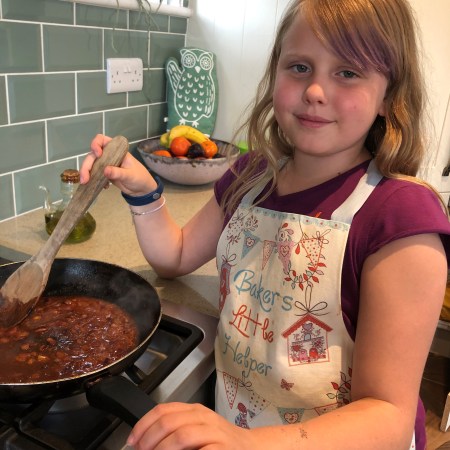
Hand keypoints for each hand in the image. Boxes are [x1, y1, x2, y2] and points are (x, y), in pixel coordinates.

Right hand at [80, 134, 157, 194]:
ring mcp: (105, 164)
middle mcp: (109, 155)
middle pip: (92, 155)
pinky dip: (93, 180)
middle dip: (86, 165)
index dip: (96, 144)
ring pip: (91, 164)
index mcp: (117, 150)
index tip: (98, 154)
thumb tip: (105, 171)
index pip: (102, 140)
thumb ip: (118, 173)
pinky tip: (102, 187)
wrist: (141, 189)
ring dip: (86, 173)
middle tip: (85, 178)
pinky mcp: (104, 174)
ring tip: (85, 182)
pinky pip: (94, 174)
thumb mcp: (130, 175)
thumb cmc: (139, 177)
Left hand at [127, 402, 255, 449]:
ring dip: (163, 449)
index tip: (132, 441)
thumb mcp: (197, 429)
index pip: (163, 410)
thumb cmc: (221, 443)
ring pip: (182, 435)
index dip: (143, 425)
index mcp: (195, 411)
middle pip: (169, 422)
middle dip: (149, 439)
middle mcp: (204, 419)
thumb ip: (175, 431)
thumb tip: (144, 443)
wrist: (252, 449)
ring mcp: (215, 434)